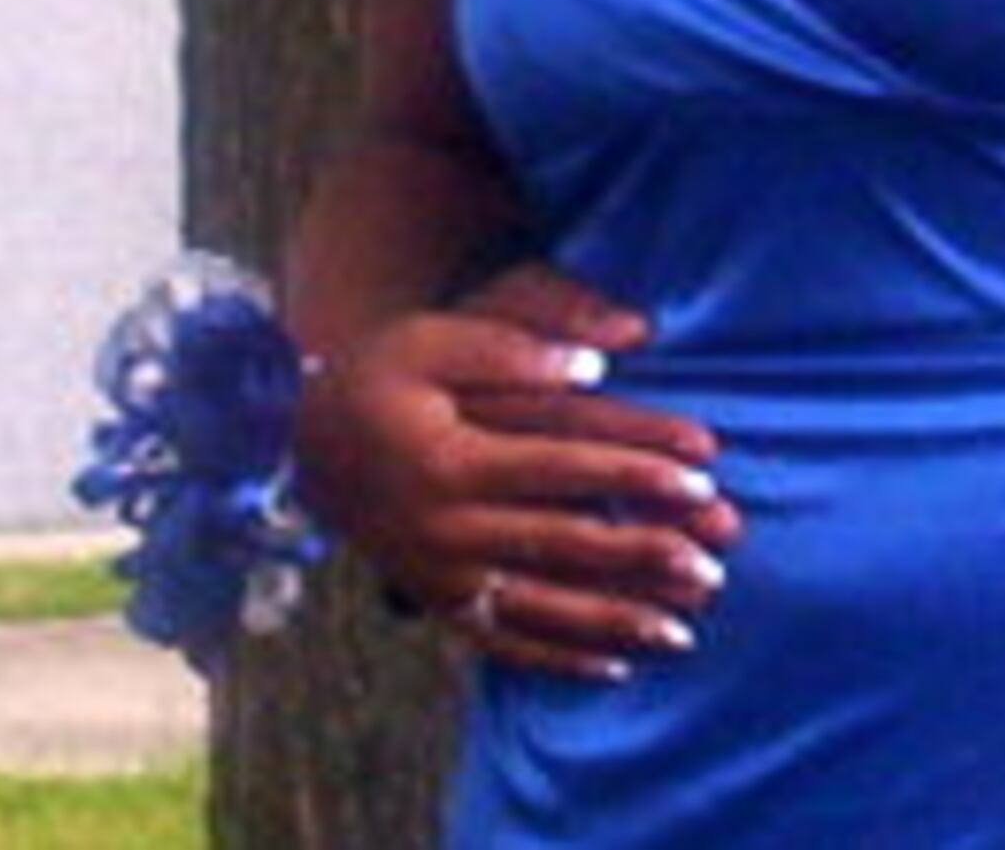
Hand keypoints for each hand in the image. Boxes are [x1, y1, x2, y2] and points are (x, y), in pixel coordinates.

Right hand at [294, 265, 741, 681]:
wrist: (289, 443)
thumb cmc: (376, 377)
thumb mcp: (431, 339)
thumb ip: (513, 348)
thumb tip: (599, 363)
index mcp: (453, 458)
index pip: (565, 467)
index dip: (637, 472)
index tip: (703, 477)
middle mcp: (446, 526)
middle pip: (565, 544)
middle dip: (646, 555)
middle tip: (715, 562)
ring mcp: (439, 574)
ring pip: (542, 605)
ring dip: (616, 619)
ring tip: (685, 629)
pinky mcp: (433, 602)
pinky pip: (501, 640)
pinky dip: (558, 657)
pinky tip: (615, 665)